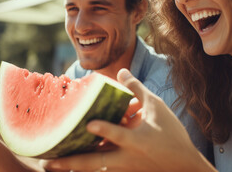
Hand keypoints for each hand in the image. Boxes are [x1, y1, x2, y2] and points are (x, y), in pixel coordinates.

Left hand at [41, 69, 215, 171]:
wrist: (184, 166)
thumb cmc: (172, 134)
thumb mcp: (157, 107)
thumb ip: (136, 89)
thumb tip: (121, 71)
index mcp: (137, 140)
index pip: (118, 135)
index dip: (104, 130)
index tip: (88, 124)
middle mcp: (127, 158)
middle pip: (94, 163)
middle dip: (70, 163)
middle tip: (47, 163)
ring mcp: (124, 168)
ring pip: (93, 170)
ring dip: (73, 168)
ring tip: (50, 165)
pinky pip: (100, 171)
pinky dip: (85, 169)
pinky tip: (71, 167)